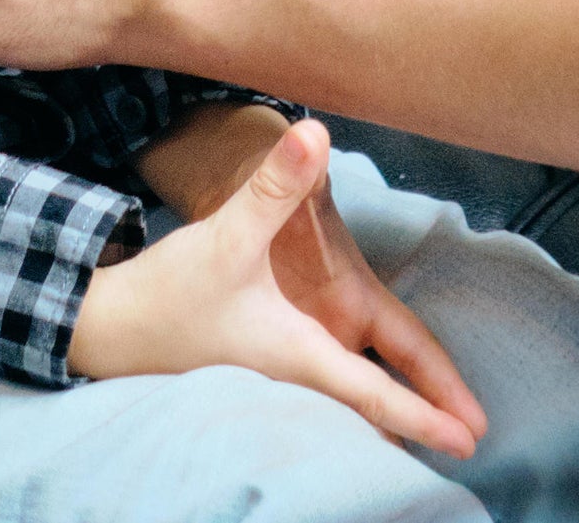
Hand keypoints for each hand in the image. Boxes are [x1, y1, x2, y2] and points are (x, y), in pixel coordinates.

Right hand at [69, 115, 479, 457]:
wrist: (107, 327)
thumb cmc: (170, 291)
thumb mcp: (229, 235)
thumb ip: (275, 186)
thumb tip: (314, 134)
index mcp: (300, 356)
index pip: (374, 393)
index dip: (424, 414)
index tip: (467, 438)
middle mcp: (294, 380)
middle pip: (369, 414)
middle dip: (417, 427)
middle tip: (471, 443)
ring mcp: (274, 387)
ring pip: (343, 415)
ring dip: (384, 424)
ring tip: (429, 435)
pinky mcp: (257, 381)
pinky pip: (318, 408)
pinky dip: (350, 414)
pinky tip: (361, 421)